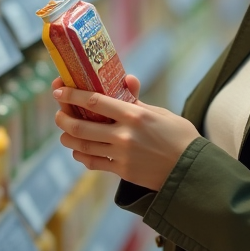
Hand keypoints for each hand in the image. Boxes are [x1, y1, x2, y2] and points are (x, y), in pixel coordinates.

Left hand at [52, 78, 200, 190]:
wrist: (190, 169)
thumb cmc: (178, 136)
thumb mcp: (160, 112)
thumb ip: (136, 99)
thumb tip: (127, 79)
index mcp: (134, 114)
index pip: (94, 101)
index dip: (72, 95)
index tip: (59, 91)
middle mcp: (124, 134)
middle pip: (81, 126)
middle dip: (63, 119)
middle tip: (58, 114)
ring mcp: (121, 155)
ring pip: (82, 146)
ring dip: (68, 139)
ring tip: (64, 133)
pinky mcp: (121, 171)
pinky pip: (93, 163)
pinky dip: (81, 156)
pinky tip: (79, 151)